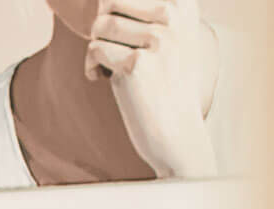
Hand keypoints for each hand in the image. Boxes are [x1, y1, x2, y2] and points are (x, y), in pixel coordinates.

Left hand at [84, 0, 218, 178]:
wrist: (176, 130)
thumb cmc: (165, 84)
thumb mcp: (169, 38)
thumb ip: (148, 14)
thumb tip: (104, 2)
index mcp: (182, 4)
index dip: (112, 9)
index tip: (121, 36)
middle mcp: (173, 16)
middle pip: (110, 1)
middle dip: (100, 26)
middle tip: (107, 48)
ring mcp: (157, 39)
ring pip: (100, 25)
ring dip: (95, 46)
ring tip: (106, 65)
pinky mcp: (137, 65)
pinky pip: (94, 50)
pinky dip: (90, 66)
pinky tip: (101, 79)